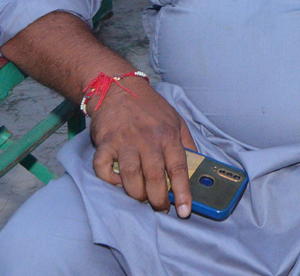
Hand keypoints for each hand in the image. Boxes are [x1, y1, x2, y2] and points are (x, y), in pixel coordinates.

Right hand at [89, 76, 197, 216]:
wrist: (118, 88)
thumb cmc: (150, 107)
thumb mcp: (176, 119)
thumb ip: (185, 142)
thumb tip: (197, 163)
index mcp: (168, 135)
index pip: (179, 168)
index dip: (183, 192)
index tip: (184, 211)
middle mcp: (147, 139)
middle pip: (154, 177)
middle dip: (158, 199)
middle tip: (160, 207)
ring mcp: (125, 141)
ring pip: (130, 177)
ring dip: (136, 193)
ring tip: (141, 196)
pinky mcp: (104, 143)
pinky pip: (103, 169)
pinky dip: (109, 180)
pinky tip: (117, 181)